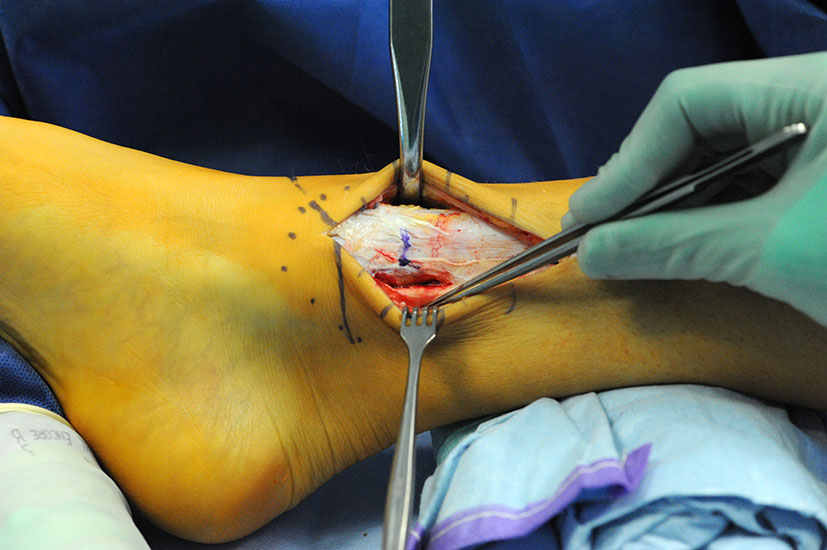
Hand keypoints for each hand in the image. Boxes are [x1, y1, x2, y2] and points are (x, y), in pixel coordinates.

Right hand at [564, 52, 826, 326]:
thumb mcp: (771, 251)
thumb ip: (671, 244)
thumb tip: (591, 251)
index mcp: (816, 86)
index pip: (689, 99)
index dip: (629, 160)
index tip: (590, 220)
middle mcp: (816, 94)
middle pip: (702, 120)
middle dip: (647, 181)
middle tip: (601, 233)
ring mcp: (825, 130)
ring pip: (723, 150)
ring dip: (673, 200)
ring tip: (632, 242)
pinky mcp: (826, 169)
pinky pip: (751, 177)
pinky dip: (710, 210)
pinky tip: (683, 239)